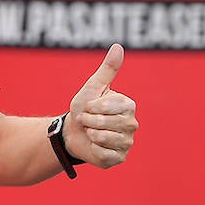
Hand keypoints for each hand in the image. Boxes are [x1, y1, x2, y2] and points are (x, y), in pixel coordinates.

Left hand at [65, 43, 137, 168]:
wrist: (72, 133)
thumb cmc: (84, 108)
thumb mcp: (92, 87)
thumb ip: (107, 69)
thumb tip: (118, 46)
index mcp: (128, 106)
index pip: (110, 106)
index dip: (92, 107)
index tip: (89, 107)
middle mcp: (132, 124)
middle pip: (105, 123)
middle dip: (88, 121)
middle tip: (87, 121)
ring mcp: (127, 142)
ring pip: (104, 138)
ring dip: (90, 134)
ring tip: (90, 132)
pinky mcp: (119, 158)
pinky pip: (103, 154)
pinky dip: (92, 149)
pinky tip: (93, 146)